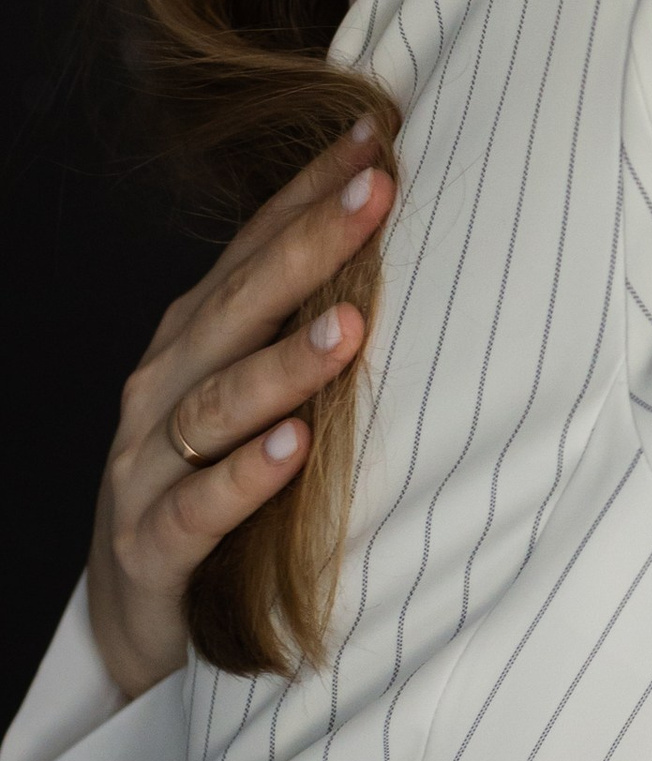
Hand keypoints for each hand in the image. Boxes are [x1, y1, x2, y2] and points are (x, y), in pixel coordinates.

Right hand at [88, 128, 391, 699]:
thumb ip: (308, 333)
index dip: (310, 192)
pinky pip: (196, 508)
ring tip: (349, 329)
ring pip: (217, 403)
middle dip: (309, 246)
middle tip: (375, 194)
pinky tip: (293, 450)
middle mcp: (163, 387)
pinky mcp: (148, 548)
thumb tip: (406, 258)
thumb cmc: (215, 491)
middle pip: (238, 306)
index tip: (376, 140)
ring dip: (284, 364)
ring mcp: (145, 466)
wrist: (135, 620)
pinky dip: (243, 478)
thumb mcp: (256, 402)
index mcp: (195, 340)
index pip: (254, 249)